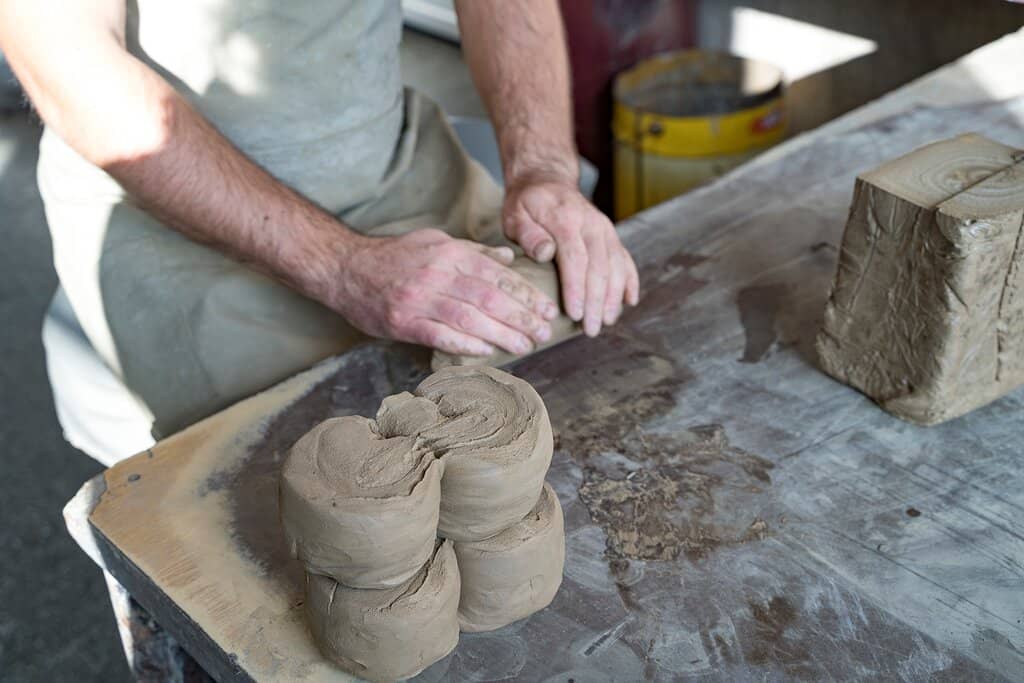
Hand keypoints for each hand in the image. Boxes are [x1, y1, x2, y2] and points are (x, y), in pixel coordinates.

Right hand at [329, 229, 557, 355]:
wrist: (345, 268)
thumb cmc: (395, 257)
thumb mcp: (435, 242)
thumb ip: (474, 251)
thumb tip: (510, 258)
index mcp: (449, 253)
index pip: (497, 274)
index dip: (525, 293)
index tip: (546, 308)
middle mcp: (437, 274)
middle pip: (489, 297)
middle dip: (521, 316)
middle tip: (544, 331)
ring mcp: (419, 299)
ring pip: (469, 318)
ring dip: (501, 334)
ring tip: (525, 345)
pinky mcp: (403, 322)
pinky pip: (440, 335)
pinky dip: (466, 345)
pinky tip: (487, 352)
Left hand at [503, 178, 639, 336]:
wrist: (547, 179)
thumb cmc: (527, 204)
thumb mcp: (516, 214)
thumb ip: (528, 234)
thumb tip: (545, 253)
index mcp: (566, 218)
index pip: (576, 258)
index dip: (577, 288)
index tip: (576, 313)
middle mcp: (591, 223)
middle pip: (599, 266)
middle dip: (597, 301)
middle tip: (591, 329)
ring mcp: (605, 229)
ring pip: (616, 265)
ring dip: (614, 296)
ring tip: (607, 321)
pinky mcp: (611, 235)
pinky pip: (625, 259)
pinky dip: (630, 280)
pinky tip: (630, 301)